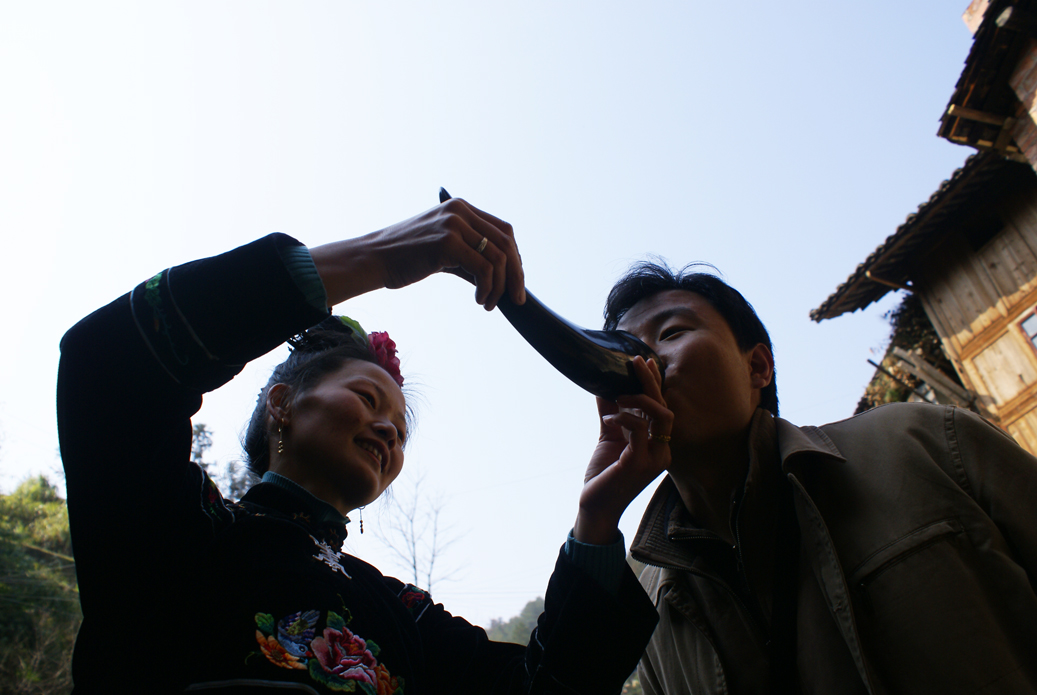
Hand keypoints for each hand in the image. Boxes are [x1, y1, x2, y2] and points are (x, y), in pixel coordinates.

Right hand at [310, 198, 524, 310]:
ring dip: (500, 286)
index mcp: (460, 208)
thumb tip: (498, 278)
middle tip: (515, 299)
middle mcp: (460, 211)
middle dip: (516, 274)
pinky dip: (487, 289)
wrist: (373, 259)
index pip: (503, 230)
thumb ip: (469, 257)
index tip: (516, 281)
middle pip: (506, 242)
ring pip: (498, 257)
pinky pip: (484, 268)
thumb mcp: (441, 251)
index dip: (515, 257)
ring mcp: (454, 224)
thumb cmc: (403, 259)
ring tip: (489, 304)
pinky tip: (479, 300)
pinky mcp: (447, 242)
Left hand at [574, 356, 672, 544]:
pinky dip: (624, 417)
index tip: (645, 361)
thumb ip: (611, 412)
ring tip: (618, 395)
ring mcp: (654, 458)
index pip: (662, 408)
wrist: (595, 507)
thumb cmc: (604, 475)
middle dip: (651, 382)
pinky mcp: (639, 463)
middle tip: (636, 362)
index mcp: (658, 445)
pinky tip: (609, 418)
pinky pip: (639, 429)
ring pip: (660, 416)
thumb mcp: (609, 436)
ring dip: (638, 398)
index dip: (655, 384)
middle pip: (665, 408)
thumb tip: (604, 385)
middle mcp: (662, 451)